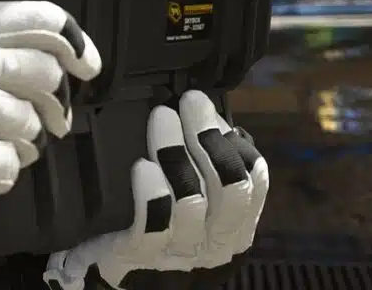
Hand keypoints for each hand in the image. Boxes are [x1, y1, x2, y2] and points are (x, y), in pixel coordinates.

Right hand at [0, 0, 101, 245]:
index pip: (37, 19)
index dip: (75, 40)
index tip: (87, 64)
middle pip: (44, 74)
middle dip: (53, 103)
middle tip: (47, 118)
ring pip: (30, 124)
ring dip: (27, 141)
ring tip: (7, 142)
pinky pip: (7, 165)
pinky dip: (2, 172)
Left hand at [43, 91, 269, 289]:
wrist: (117, 269)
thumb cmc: (159, 224)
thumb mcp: (193, 196)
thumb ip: (205, 164)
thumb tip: (209, 115)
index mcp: (234, 224)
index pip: (254, 181)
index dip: (235, 143)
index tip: (212, 110)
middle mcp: (216, 241)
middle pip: (229, 187)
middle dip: (209, 138)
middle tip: (189, 102)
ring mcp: (182, 250)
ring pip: (191, 200)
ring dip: (177, 154)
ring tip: (161, 118)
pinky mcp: (143, 253)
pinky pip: (153, 223)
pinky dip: (151, 192)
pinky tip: (142, 166)